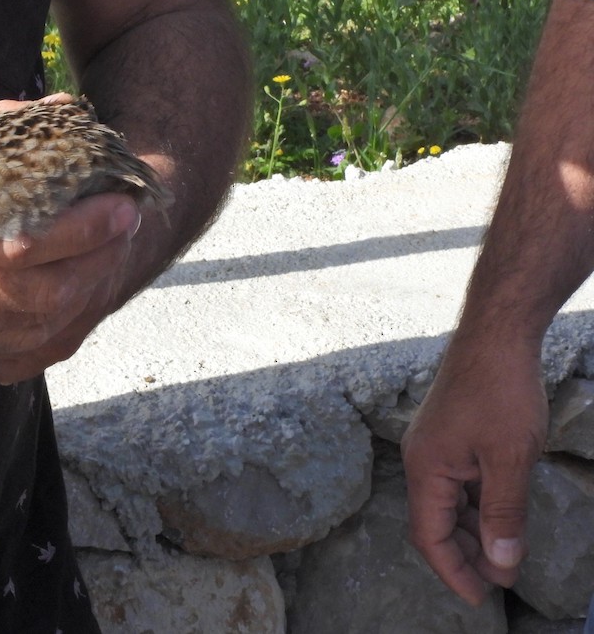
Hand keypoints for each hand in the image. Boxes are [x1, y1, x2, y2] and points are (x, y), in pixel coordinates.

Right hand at [0, 191, 139, 389]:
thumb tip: (57, 111)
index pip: (28, 244)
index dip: (87, 230)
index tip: (123, 206)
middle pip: (42, 297)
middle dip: (98, 266)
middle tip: (125, 230)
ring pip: (31, 334)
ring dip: (82, 300)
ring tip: (106, 259)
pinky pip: (4, 356)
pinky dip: (48, 331)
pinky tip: (68, 300)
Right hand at [401, 337, 547, 604]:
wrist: (496, 335)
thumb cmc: (499, 391)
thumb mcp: (510, 459)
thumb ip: (503, 513)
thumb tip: (503, 563)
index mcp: (426, 468)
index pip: (430, 536)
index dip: (455, 571)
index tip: (482, 598)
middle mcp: (422, 459)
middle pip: (435, 523)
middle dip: (465, 557)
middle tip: (499, 583)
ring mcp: (436, 445)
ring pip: (449, 503)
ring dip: (473, 532)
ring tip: (504, 556)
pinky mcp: (451, 434)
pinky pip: (458, 482)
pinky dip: (477, 506)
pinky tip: (499, 515)